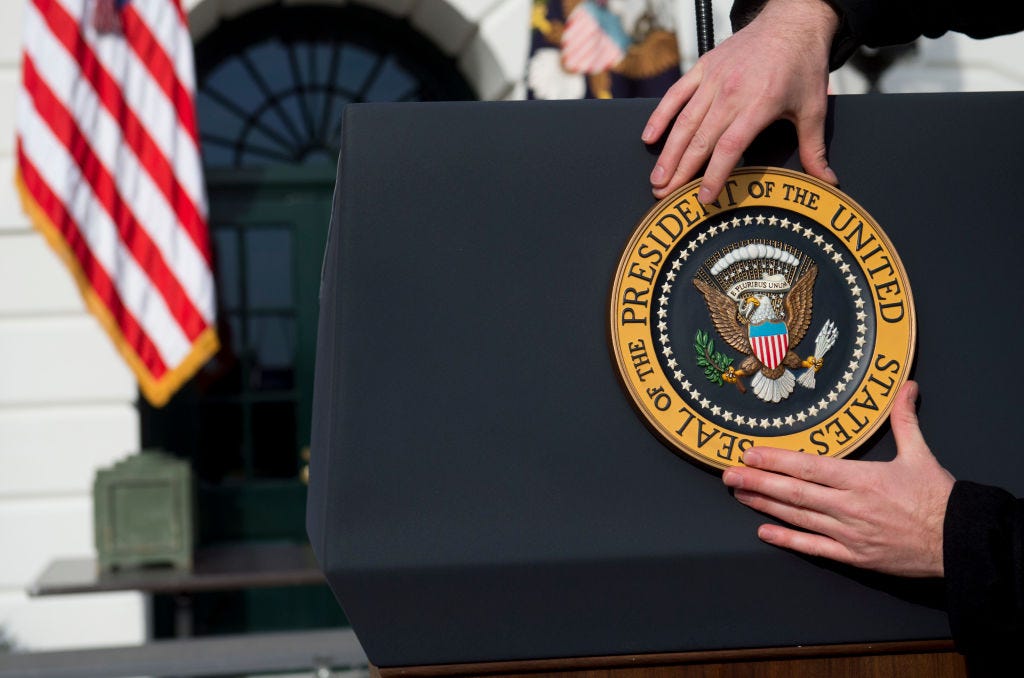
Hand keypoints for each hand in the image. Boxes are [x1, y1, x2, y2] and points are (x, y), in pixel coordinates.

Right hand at [643, 0, 839, 201]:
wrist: (791, 22)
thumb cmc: (802, 66)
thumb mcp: (814, 108)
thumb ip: (814, 149)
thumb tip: (827, 180)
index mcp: (759, 105)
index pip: (729, 148)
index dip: (714, 175)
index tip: (703, 198)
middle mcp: (731, 93)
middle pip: (699, 140)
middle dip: (680, 172)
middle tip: (664, 195)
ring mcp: (713, 80)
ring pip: (684, 122)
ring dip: (668, 153)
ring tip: (657, 178)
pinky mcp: (703, 68)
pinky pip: (676, 95)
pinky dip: (661, 116)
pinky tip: (649, 138)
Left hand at [721, 381, 955, 576]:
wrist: (959, 541)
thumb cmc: (939, 498)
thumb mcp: (920, 454)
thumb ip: (904, 419)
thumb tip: (906, 387)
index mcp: (861, 479)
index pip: (809, 467)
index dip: (776, 460)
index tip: (749, 453)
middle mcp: (849, 506)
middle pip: (794, 492)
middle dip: (758, 481)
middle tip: (728, 474)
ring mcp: (849, 533)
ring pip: (798, 517)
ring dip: (765, 504)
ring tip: (739, 493)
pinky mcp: (854, 555)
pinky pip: (814, 548)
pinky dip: (788, 540)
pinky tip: (764, 531)